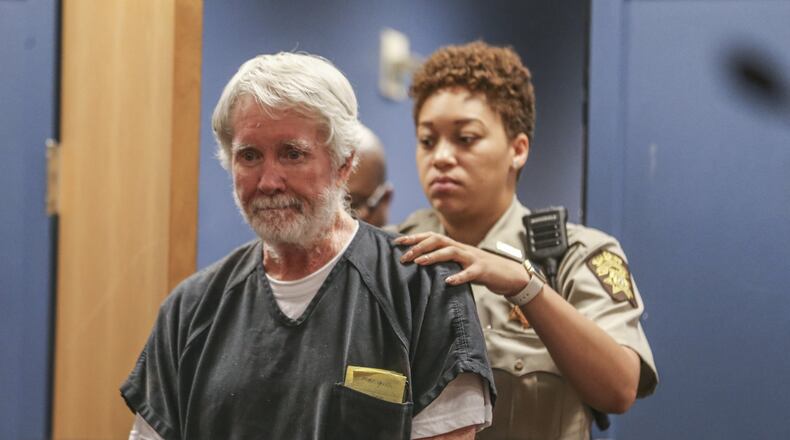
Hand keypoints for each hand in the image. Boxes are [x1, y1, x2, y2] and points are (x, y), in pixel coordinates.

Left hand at [393, 232, 528, 296]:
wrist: (508, 274)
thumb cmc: (479, 270)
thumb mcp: (459, 264)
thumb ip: (443, 262)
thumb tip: (419, 264)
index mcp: (454, 246)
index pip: (432, 237)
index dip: (414, 238)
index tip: (396, 242)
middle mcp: (462, 248)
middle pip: (438, 240)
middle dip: (419, 246)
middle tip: (403, 256)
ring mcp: (473, 258)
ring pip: (452, 252)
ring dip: (434, 256)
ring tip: (419, 263)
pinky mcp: (482, 270)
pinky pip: (470, 272)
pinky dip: (459, 276)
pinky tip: (448, 282)